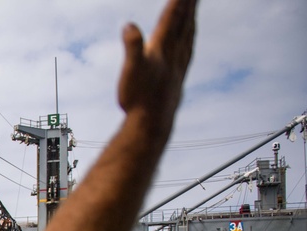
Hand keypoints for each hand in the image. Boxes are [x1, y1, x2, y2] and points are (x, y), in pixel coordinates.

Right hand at [117, 0, 196, 133]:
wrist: (152, 124)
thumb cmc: (138, 98)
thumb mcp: (130, 71)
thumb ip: (132, 47)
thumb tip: (129, 26)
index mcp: (162, 49)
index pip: (172, 17)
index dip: (179, 0)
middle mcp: (174, 53)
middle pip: (185, 21)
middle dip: (189, 3)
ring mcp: (179, 63)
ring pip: (189, 33)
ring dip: (192, 16)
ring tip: (194, 4)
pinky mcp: (179, 74)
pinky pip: (188, 47)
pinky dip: (190, 35)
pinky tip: (189, 36)